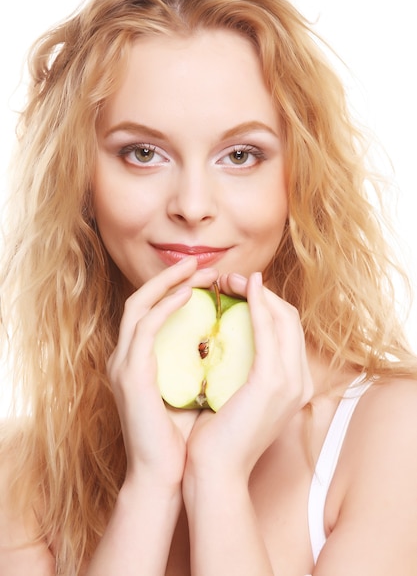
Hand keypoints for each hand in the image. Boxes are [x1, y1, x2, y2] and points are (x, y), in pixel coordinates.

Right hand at [107, 257, 217, 487]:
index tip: (211, 278)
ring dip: (169, 282)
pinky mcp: (130, 376)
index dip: (177, 286)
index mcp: (141, 360)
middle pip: (142, 298)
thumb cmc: (188, 438)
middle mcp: (127, 357)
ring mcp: (124, 365)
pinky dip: (165, 306)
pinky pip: (144, 328)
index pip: (154, 310)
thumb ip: (208, 365)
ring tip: (201, 271)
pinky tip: (188, 294)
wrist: (169, 478)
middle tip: (205, 264)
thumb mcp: (199, 391)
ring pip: (138, 304)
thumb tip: (238, 341)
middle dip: (173, 276)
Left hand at [184, 271, 313, 485]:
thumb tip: (220, 342)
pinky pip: (269, 331)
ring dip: (257, 292)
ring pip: (283, 319)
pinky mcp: (273, 381)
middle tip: (227, 279)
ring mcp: (291, 382)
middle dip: (261, 292)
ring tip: (228, 279)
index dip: (264, 304)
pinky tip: (243, 290)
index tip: (233, 290)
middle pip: (289, 319)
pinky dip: (259, 305)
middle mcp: (299, 381)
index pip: (285, 332)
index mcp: (292, 385)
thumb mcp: (233, 396)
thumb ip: (237, 370)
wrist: (213, 473)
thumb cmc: (215, 437)